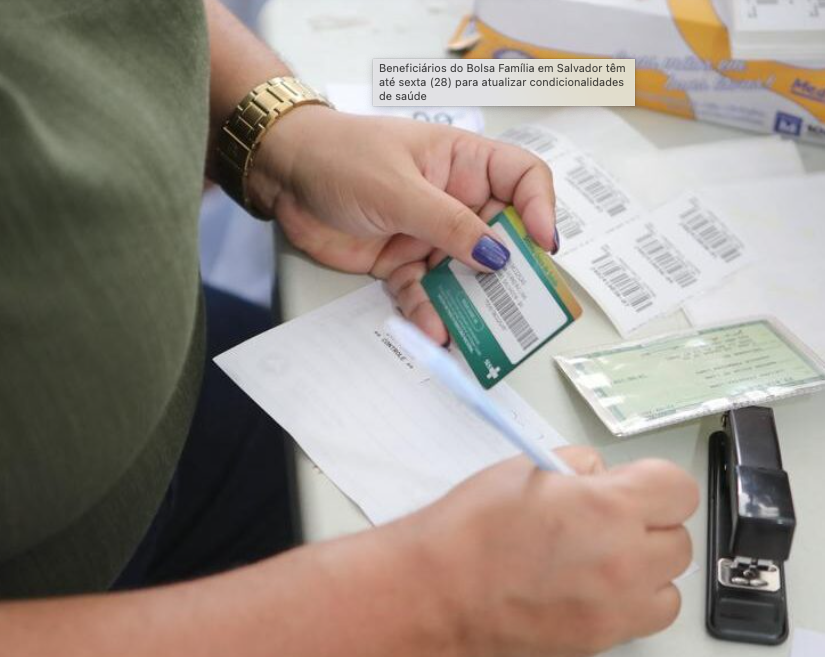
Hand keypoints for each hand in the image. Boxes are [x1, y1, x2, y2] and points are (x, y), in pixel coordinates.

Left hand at [248, 107, 558, 342]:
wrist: (283, 174)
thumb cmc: (341, 156)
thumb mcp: (399, 188)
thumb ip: (449, 224)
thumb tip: (497, 255)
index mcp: (464, 162)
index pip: (523, 179)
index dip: (540, 209)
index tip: (541, 245)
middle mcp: (454, 199)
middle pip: (500, 238)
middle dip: (510, 273)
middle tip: (521, 306)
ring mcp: (428, 233)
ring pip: (464, 275)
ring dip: (471, 303)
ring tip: (477, 333)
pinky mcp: (401, 262)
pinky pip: (425, 292)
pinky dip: (429, 311)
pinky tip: (433, 328)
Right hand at [394, 447, 697, 656]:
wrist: (434, 592)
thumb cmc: (469, 531)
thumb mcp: (527, 467)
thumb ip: (580, 467)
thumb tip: (604, 476)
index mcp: (608, 508)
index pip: (679, 489)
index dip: (655, 482)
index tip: (635, 486)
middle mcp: (624, 561)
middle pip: (679, 539)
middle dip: (651, 524)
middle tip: (612, 520)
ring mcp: (616, 608)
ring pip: (670, 584)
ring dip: (648, 568)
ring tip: (605, 558)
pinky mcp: (599, 640)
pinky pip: (644, 619)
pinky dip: (631, 603)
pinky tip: (595, 589)